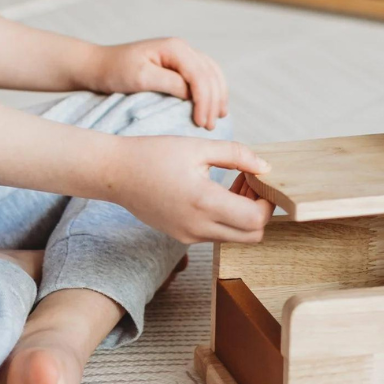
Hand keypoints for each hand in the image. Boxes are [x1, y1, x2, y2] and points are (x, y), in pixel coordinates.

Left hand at [89, 37, 228, 129]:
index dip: (204, 101)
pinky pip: (204, 76)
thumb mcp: (141, 78)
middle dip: (213, 102)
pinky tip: (213, 106)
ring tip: (218, 118)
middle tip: (209, 128)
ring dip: (218, 96)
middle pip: (210, 75)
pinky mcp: (179, 65)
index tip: (200, 124)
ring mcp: (182, 55)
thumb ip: (170, 83)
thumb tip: (193, 94)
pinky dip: (212, 91)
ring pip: (212, 74)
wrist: (99, 66)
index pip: (200, 76)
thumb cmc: (116, 72)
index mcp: (175, 48)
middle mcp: (183, 48)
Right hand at [111, 135, 274, 243]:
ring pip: (235, 237)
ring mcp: (189, 236)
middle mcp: (198, 227)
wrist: (116, 172)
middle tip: (251, 181)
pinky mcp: (181, 236)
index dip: (267, 201)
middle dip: (259, 210)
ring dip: (243, 214)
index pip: (256, 220)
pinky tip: (216, 190)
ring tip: (235, 181)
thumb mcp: (198, 147)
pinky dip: (226, 217)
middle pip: (251, 236)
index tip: (260, 178)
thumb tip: (265, 167)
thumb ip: (236, 155)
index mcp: (204, 202)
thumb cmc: (154, 154)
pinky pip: (215, 233)